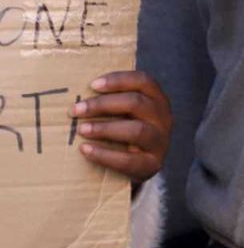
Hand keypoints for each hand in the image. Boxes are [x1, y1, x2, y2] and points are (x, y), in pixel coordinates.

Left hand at [72, 70, 172, 185]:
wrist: (136, 167)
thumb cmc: (122, 133)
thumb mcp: (124, 113)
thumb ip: (111, 101)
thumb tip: (76, 91)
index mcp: (157, 99)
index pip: (143, 81)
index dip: (119, 80)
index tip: (92, 85)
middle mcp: (163, 117)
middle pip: (137, 103)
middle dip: (103, 104)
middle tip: (76, 110)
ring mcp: (160, 141)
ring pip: (137, 130)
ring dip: (105, 128)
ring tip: (81, 130)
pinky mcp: (152, 164)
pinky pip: (129, 160)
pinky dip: (104, 154)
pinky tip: (85, 150)